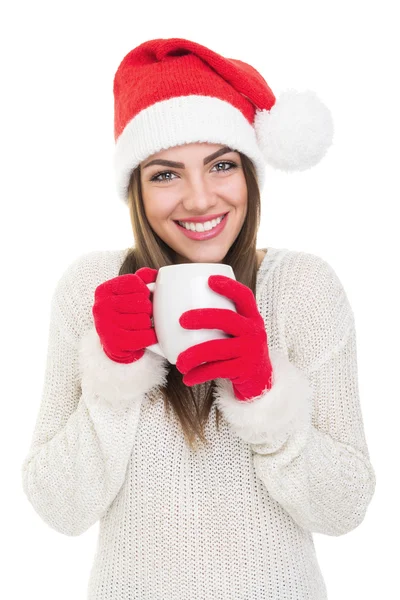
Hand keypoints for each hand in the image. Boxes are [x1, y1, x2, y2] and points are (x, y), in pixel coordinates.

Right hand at [92, 267, 157, 363]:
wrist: (113, 341)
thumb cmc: (123, 312)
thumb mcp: (128, 291)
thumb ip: (142, 278)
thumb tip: (157, 274)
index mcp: (104, 290)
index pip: (134, 282)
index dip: (144, 289)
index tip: (141, 296)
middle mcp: (101, 307)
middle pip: (141, 301)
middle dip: (148, 308)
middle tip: (143, 313)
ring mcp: (106, 326)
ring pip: (144, 320)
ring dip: (149, 323)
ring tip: (142, 325)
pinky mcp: (114, 343)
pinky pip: (144, 337)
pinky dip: (151, 337)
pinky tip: (148, 335)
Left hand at [176, 275, 272, 400]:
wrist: (260, 380)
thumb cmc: (238, 349)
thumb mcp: (237, 331)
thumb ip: (220, 319)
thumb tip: (177, 306)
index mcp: (251, 317)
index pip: (244, 296)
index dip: (229, 286)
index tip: (209, 279)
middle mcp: (254, 331)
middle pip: (228, 319)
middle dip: (203, 317)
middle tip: (181, 321)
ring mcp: (251, 351)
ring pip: (218, 349)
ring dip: (195, 355)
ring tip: (179, 362)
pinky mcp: (245, 370)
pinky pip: (218, 370)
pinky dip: (199, 374)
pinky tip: (187, 378)